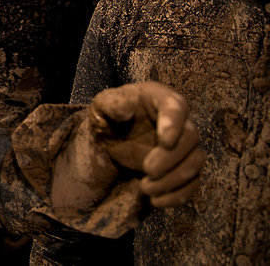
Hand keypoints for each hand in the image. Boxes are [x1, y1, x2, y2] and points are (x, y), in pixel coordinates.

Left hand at [89, 82, 203, 206]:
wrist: (115, 134)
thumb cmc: (112, 114)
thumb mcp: (105, 104)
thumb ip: (114, 104)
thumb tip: (125, 109)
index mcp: (163, 99)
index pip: (176, 107)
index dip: (174, 125)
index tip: (164, 142)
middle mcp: (182, 121)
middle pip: (191, 138)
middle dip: (171, 158)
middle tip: (148, 170)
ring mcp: (186, 146)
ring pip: (195, 163)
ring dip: (174, 180)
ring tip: (145, 189)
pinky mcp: (185, 167)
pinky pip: (191, 183)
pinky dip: (177, 195)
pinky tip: (156, 201)